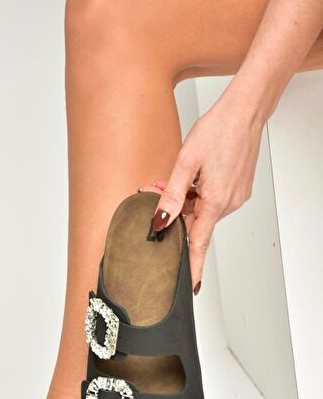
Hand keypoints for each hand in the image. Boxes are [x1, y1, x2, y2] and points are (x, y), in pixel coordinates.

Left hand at [140, 96, 264, 293]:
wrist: (245, 110)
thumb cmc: (218, 129)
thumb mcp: (185, 162)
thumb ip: (170, 194)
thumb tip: (159, 221)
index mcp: (215, 202)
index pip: (199, 244)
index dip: (192, 267)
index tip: (190, 288)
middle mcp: (229, 203)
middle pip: (194, 221)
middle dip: (173, 213)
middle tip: (153, 193)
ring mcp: (235, 196)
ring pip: (201, 209)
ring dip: (183, 199)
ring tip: (169, 178)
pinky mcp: (237, 188)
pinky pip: (211, 199)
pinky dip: (196, 193)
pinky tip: (189, 176)